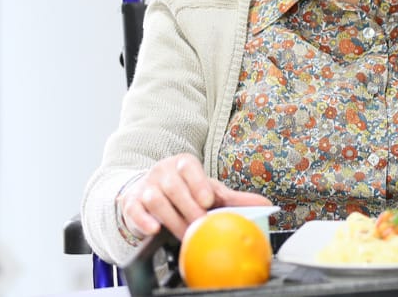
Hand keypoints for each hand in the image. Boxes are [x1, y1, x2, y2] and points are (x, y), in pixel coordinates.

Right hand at [119, 153, 271, 239]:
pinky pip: (134, 209)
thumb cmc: (186, 191)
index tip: (208, 200)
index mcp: (184, 164)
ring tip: (185, 234)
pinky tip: (154, 229)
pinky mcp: (131, 202)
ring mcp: (146, 185)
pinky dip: (143, 220)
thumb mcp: (209, 191)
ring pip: (156, 200)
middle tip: (200, 224)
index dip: (198, 183)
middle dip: (188, 208)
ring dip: (172, 219)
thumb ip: (234, 199)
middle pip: (173, 187)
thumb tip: (265, 204)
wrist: (150, 192)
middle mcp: (163, 171)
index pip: (189, 167)